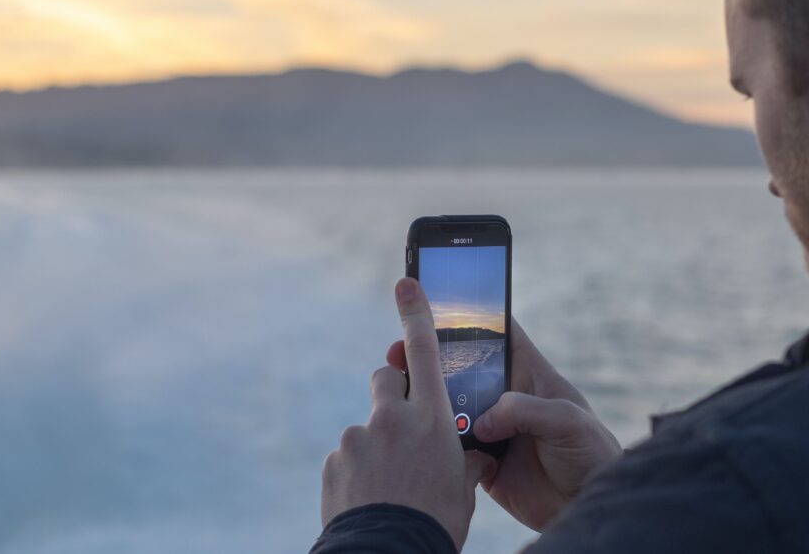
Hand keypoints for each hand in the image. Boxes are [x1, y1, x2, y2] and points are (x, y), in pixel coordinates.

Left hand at [321, 278, 495, 548]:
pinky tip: (372, 498)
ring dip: (378, 444)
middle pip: (385, 378)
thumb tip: (474, 458)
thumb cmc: (437, 522)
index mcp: (432, 418)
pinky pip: (349, 457)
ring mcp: (357, 438)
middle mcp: (391, 418)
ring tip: (390, 484)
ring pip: (368, 426)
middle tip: (405, 421)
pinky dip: (359, 471)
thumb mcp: (464, 489)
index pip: (423, 351)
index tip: (405, 282)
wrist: (388, 553)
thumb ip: (465, 461)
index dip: (415, 313)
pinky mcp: (333, 461)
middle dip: (394, 391)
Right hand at [386, 318, 621, 531]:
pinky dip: (434, 440)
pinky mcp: (482, 462)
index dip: (473, 317)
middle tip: (399, 350)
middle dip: (432, 357)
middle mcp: (507, 398)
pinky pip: (451, 446)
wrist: (586, 507)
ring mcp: (493, 429)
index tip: (438, 303)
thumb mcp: (567, 421)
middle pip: (464, 368)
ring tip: (397, 389)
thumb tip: (482, 421)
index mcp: (531, 376)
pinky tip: (412, 434)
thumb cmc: (590, 453)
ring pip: (451, 406)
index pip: (501, 335)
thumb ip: (525, 411)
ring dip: (427, 398)